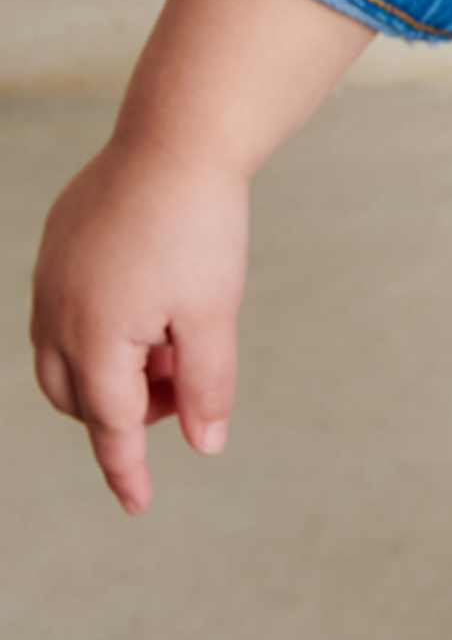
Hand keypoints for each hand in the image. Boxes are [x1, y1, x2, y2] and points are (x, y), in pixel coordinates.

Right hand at [28, 133, 249, 514]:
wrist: (179, 135)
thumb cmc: (200, 226)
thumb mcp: (214, 313)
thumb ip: (206, 386)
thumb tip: (204, 444)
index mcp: (95, 338)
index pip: (112, 427)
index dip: (128, 470)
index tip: (138, 504)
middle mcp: (58, 313)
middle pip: (78, 397)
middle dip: (124, 409)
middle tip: (179, 385)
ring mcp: (50, 276)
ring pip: (62, 356)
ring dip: (109, 369)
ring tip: (169, 338)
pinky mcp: (56, 243)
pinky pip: (62, 308)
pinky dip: (99, 327)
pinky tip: (149, 295)